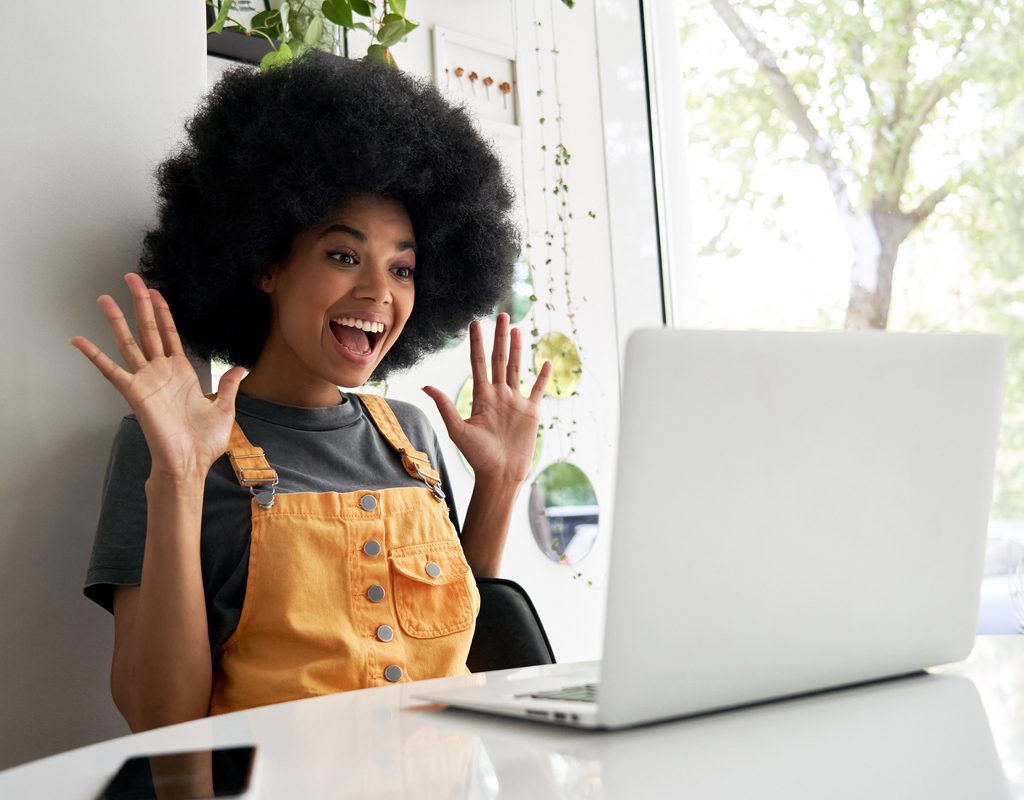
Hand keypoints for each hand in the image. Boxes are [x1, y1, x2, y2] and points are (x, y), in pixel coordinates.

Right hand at [70, 273, 245, 479]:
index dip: (163, 312)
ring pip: (129, 342)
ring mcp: (146, 380)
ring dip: (116, 320)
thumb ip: (227, 386)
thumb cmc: (204, 441)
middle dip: (140, 303)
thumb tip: (238, 369)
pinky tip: (79, 340)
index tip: (156, 291)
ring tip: (105, 297)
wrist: (191, 463)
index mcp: (182, 373)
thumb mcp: (224, 408)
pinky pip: (110, 370)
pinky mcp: (135, 392)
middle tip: (131, 278)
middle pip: (148, 329)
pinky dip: (94, 355)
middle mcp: (161, 372)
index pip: (170, 334)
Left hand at [423, 313, 551, 485]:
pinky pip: (538, 389)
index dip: (477, 343)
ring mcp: (516, 402)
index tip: (475, 323)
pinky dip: (542, 376)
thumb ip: (445, 406)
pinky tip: (545, 361)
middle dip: (500, 337)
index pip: (478, 363)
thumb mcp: (458, 430)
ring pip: (517, 368)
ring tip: (518, 329)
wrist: (500, 474)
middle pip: (499, 359)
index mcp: (482, 397)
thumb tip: (426, 385)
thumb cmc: (478, 457)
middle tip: (503, 315)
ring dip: (518, 349)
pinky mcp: (531, 412)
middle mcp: (499, 395)